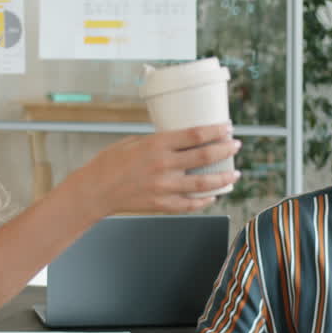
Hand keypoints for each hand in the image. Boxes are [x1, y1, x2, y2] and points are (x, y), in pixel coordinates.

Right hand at [72, 123, 241, 216]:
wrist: (95, 190)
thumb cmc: (111, 162)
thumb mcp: (134, 142)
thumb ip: (159, 142)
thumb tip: (182, 140)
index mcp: (156, 145)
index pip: (195, 135)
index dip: (215, 131)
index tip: (227, 127)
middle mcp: (163, 165)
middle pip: (204, 157)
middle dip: (224, 150)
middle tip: (235, 145)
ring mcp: (164, 187)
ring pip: (203, 183)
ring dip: (223, 178)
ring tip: (234, 173)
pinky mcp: (161, 204)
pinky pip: (190, 204)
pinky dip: (204, 200)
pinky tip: (213, 195)